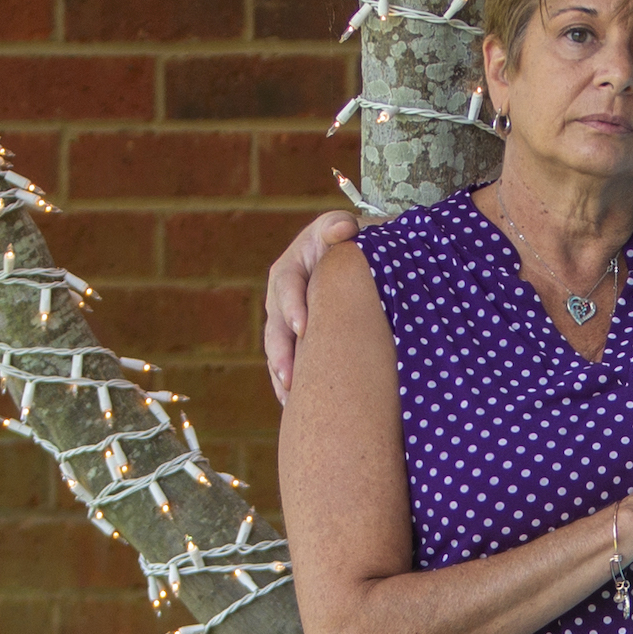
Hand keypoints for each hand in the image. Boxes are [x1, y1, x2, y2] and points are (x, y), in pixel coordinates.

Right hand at [263, 209, 365, 401]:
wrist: (357, 261)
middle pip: (275, 325)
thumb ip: (339, 228)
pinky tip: (294, 406)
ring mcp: (285, 321)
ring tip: (290, 396)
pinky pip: (286, 364)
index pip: (287, 285)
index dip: (293, 306)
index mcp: (291, 267)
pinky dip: (288, 385)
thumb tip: (344, 228)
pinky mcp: (294, 342)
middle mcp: (282, 296)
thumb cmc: (352, 243)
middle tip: (290, 375)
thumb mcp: (343, 230)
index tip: (302, 328)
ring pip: (278, 349)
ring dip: (282, 373)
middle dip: (282, 351)